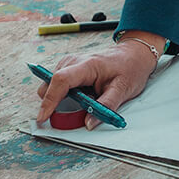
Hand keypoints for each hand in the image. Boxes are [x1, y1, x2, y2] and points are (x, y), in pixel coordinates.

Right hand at [35, 37, 157, 129]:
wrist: (134, 54)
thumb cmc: (130, 69)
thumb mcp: (123, 89)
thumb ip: (106, 106)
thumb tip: (89, 123)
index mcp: (88, 65)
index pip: (61, 80)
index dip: (50, 100)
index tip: (43, 117)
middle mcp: (74, 61)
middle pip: (51, 84)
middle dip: (54, 103)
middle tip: (72, 114)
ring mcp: (70, 63)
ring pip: (52, 85)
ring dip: (61, 99)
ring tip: (87, 99)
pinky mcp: (69, 67)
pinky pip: (58, 84)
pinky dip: (64, 94)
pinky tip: (82, 94)